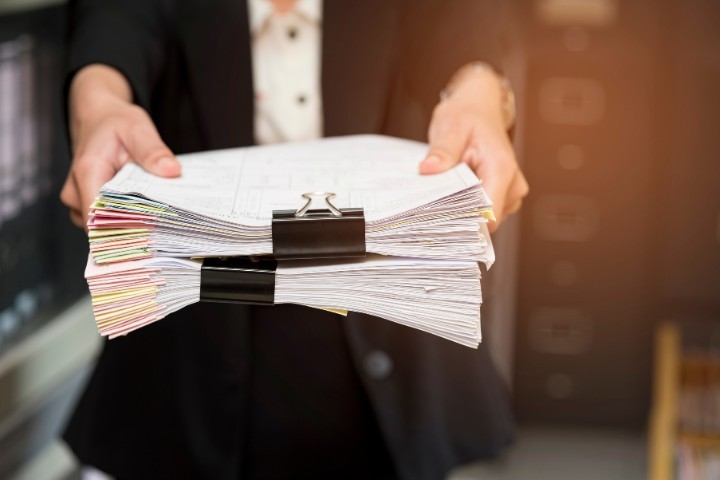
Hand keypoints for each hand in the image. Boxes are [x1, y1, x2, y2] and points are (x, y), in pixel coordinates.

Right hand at [60, 64, 180, 228]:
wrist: (99, 118)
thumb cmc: (115, 122)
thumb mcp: (138, 129)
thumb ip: (153, 151)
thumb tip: (171, 170)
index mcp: (88, 173)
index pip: (99, 219)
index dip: (125, 231)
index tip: (153, 233)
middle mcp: (76, 191)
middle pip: (103, 227)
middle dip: (134, 228)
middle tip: (164, 223)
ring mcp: (78, 200)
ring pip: (105, 227)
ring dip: (131, 224)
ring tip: (156, 213)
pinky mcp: (86, 204)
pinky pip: (106, 221)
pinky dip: (126, 218)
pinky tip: (145, 210)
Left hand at [419, 68, 527, 231]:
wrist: (479, 107)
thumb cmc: (467, 115)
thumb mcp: (451, 127)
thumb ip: (443, 151)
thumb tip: (429, 169)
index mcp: (502, 169)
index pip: (489, 215)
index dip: (465, 220)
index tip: (440, 216)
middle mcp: (513, 184)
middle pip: (486, 220)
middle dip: (461, 214)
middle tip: (438, 197)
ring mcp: (510, 191)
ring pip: (485, 218)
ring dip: (464, 209)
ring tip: (447, 188)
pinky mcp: (503, 194)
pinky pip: (485, 211)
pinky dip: (468, 205)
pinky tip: (454, 190)